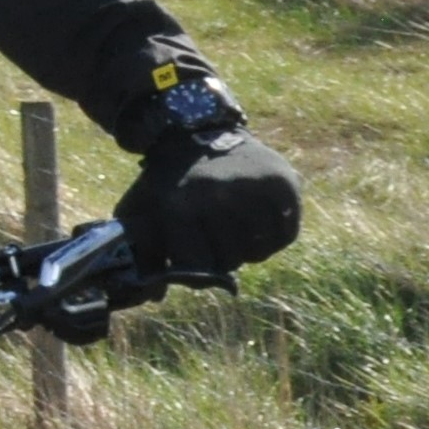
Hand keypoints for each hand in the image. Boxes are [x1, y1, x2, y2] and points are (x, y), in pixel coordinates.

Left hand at [117, 114, 299, 281]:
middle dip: (223, 256)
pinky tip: (256, 218)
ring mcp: (252, 188)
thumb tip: (154, 297)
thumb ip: (144, 251)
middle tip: (215, 234)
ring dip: (249, 246)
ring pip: (260, 251)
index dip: (198, 269)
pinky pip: (286, 234)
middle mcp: (218, 197)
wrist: (195, 131)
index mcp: (179, 207)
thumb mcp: (141, 209)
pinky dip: (274, 234)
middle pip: (231, 262)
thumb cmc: (166, 180)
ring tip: (234, 224)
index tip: (196, 256)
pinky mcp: (282, 183)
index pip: (198, 268)